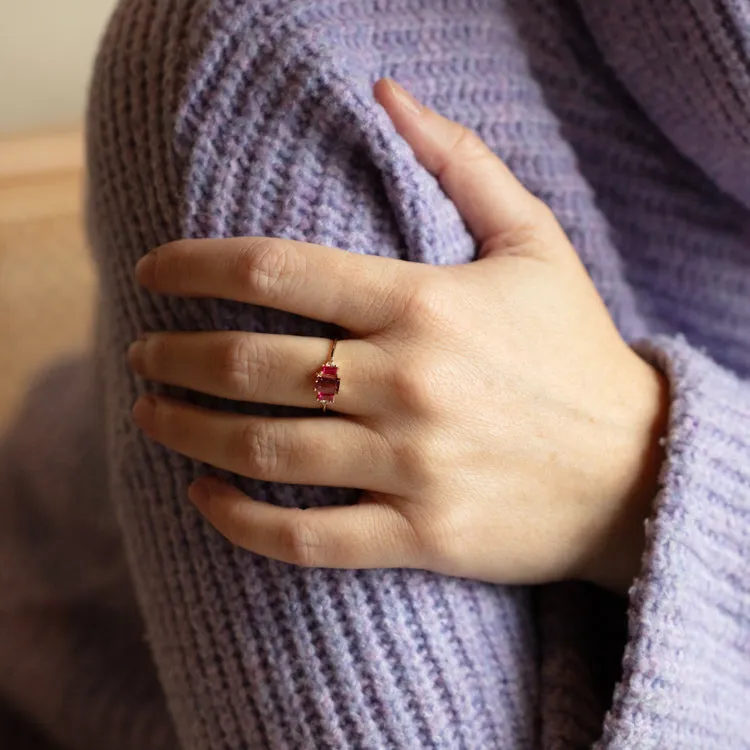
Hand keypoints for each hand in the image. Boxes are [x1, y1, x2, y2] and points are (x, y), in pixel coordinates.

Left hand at [129, 79, 667, 593]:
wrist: (635, 471)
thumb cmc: (577, 352)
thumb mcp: (534, 242)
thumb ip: (462, 161)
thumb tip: (388, 93)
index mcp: (425, 304)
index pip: (276, 271)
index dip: (193, 265)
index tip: (149, 271)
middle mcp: (409, 383)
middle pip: (248, 363)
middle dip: (172, 353)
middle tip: (139, 350)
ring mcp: (412, 465)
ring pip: (261, 448)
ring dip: (184, 431)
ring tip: (149, 414)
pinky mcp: (421, 535)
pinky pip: (305, 536)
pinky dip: (238, 521)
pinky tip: (203, 497)